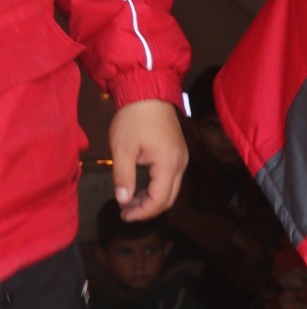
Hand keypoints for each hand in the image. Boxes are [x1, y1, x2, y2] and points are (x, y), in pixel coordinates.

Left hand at [107, 99, 187, 220]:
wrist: (149, 93)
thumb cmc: (134, 119)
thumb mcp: (122, 149)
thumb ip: (123, 177)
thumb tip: (123, 200)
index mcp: (168, 164)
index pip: (160, 199)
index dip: (142, 212)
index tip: (123, 215)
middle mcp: (181, 164)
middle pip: (169, 198)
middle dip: (148, 209)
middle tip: (126, 211)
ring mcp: (182, 158)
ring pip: (171, 189)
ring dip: (152, 199)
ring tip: (130, 201)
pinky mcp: (178, 153)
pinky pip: (171, 178)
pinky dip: (157, 187)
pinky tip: (140, 186)